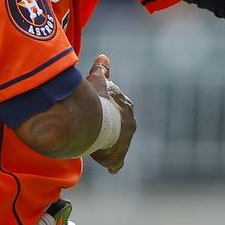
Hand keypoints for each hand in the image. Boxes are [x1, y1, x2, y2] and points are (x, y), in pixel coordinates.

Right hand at [85, 54, 135, 173]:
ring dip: (110, 146)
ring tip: (97, 147)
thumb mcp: (97, 81)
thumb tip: (104, 56)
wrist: (94, 120)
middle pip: (122, 128)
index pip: (120, 110)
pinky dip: (113, 164)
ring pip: (118, 145)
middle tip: (97, 131)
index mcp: (126, 107)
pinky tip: (110, 167)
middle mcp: (129, 124)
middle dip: (112, 130)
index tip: (102, 114)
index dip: (110, 112)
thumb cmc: (94, 99)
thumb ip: (101, 70)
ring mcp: (124, 141)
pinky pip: (116, 162)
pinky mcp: (117, 156)